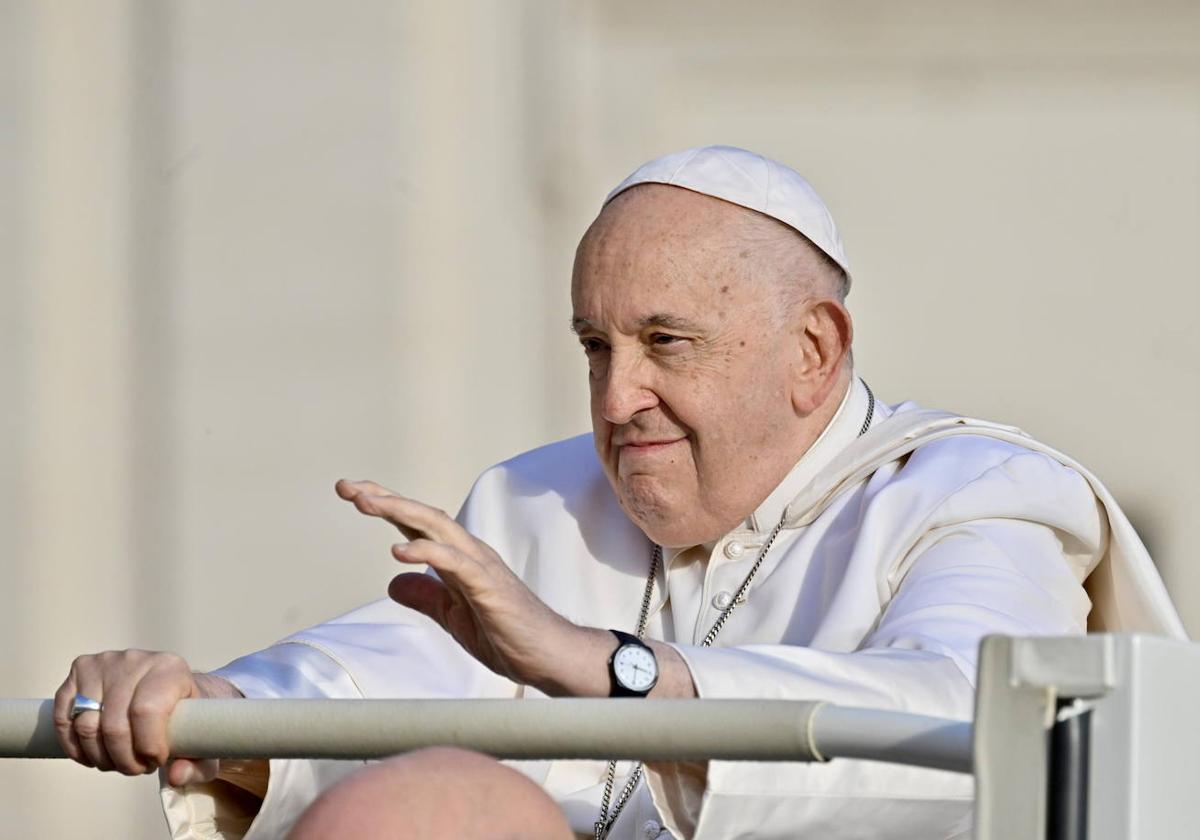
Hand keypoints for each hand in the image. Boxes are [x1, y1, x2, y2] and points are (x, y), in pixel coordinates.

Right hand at [53, 650, 241, 782]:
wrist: (169, 689)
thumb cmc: (187, 717)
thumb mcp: (202, 740)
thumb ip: (198, 763)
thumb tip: (176, 776)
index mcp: (171, 668)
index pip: (147, 711)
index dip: (147, 746)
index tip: (157, 760)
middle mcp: (136, 659)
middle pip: (114, 724)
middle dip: (124, 759)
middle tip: (138, 768)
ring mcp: (104, 663)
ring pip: (86, 725)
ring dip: (101, 757)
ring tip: (119, 761)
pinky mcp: (79, 671)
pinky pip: (65, 718)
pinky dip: (76, 747)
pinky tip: (94, 756)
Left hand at [336, 479, 592, 693]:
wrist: (551, 657)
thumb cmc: (510, 636)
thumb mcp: (454, 617)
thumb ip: (426, 597)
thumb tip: (394, 580)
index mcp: (460, 560)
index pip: (417, 525)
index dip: (385, 506)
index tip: (352, 493)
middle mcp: (470, 553)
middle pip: (422, 515)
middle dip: (384, 498)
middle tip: (347, 487)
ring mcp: (481, 567)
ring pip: (436, 528)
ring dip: (399, 512)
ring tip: (366, 502)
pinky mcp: (489, 587)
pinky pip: (455, 563)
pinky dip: (427, 552)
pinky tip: (400, 551)